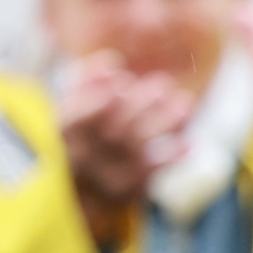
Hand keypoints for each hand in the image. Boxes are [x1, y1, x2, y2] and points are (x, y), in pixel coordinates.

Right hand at [59, 52, 192, 248]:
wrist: (82, 190)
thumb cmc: (82, 136)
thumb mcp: (75, 108)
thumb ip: (88, 83)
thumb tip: (111, 61)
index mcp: (64, 133)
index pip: (77, 119)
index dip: (98, 100)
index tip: (122, 80)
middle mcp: (81, 158)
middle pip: (112, 132)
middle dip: (139, 106)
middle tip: (162, 85)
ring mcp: (104, 177)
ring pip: (135, 149)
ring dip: (162, 125)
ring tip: (184, 103)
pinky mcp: (127, 191)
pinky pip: (151, 173)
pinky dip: (170, 158)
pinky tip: (188, 142)